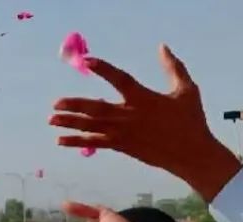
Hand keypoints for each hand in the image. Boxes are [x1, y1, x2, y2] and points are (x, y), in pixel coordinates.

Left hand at [49, 47, 240, 200]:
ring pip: (92, 126)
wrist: (191, 153)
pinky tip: (62, 141)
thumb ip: (173, 67)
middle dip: (74, 105)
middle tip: (55, 104)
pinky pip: (96, 142)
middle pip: (96, 107)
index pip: (119, 79)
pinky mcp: (123, 146)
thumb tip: (162, 47)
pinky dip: (78, 141)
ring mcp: (124, 132)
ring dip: (70, 123)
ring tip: (52, 120)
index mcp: (143, 97)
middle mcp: (129, 114)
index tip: (87, 61)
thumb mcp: (186, 90)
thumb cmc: (191, 120)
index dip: (103, 69)